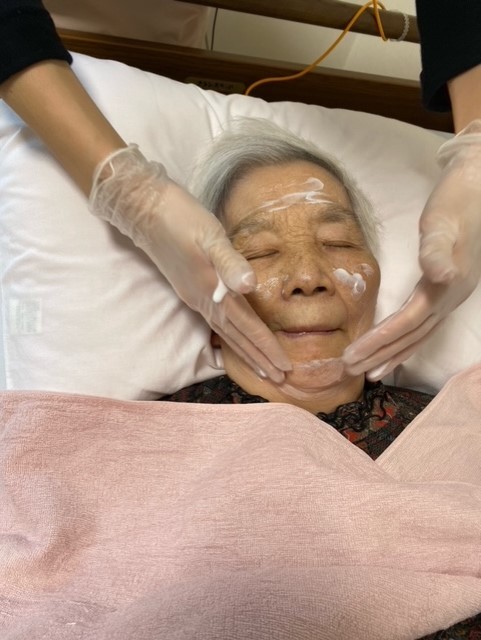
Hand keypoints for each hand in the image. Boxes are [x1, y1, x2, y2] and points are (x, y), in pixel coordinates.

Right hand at [89, 145, 290, 382]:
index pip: (246, 327)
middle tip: (280, 379)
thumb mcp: (209, 235)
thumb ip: (229, 262)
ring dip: (245, 352)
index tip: (284, 368)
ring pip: (225, 332)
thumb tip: (249, 287)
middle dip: (258, 359)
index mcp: (212, 291)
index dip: (266, 347)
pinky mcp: (191, 289)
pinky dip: (230, 337)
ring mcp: (195, 297)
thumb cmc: (182, 218)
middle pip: (236, 337)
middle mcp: (204, 301)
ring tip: (262, 369)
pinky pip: (216, 322)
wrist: (145, 210)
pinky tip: (234, 339)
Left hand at [343, 120, 480, 379]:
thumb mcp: (444, 221)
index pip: (406, 324)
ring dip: (392, 354)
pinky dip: (406, 340)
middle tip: (350, 372)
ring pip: (418, 335)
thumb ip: (439, 250)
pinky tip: (395, 346)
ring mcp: (450, 296)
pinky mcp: (446, 289)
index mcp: (446, 287)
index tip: (352, 357)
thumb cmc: (457, 201)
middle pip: (411, 337)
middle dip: (380, 356)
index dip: (379, 343)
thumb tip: (441, 276)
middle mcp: (449, 298)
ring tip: (370, 372)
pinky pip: (423, 324)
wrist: (479, 185)